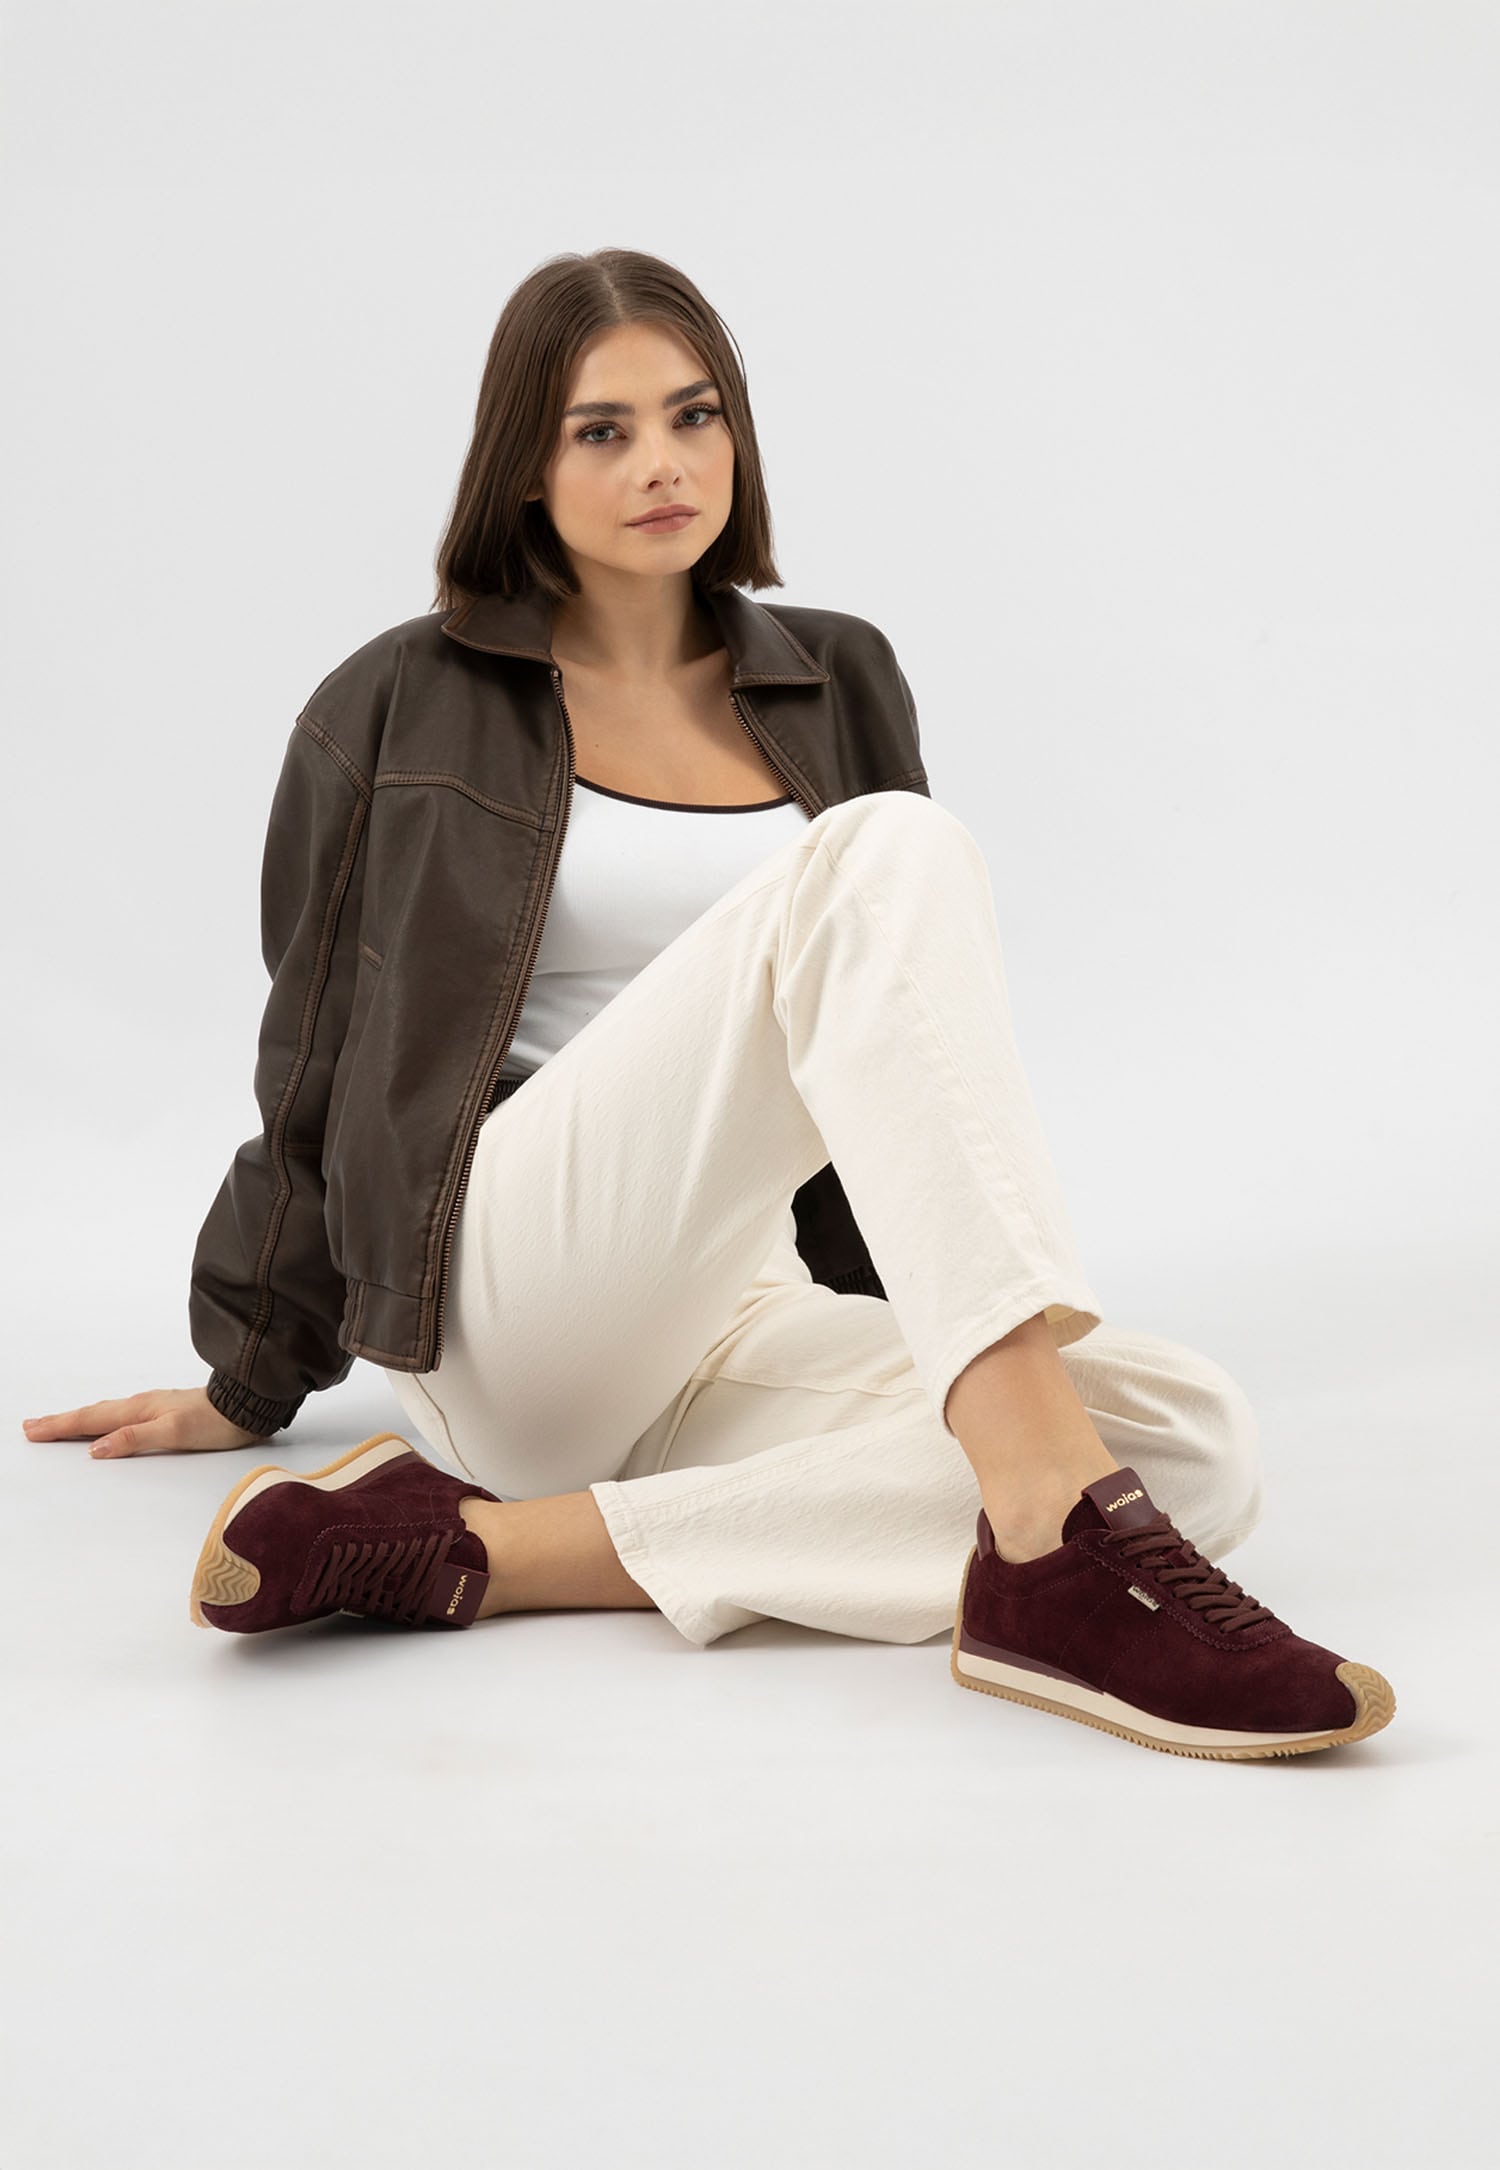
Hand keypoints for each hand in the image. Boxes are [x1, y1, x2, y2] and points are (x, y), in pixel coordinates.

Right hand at [20, 1387, 273, 1457]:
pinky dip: (102, 1419)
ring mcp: (153, 1406)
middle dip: (61, 1421)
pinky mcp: (164, 1411)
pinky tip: (103, 1424)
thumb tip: (97, 1448)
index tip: (32, 1431)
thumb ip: (135, 1438)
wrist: (247, 1406)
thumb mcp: (174, 1433)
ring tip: (57, 1424)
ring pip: (106, 1414)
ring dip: (79, 1419)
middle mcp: (142, 1404)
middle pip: (92, 1414)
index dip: (60, 1427)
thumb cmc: (216, 1421)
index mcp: (139, 1409)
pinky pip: (121, 1415)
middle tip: (31, 1427)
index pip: (91, 1420)